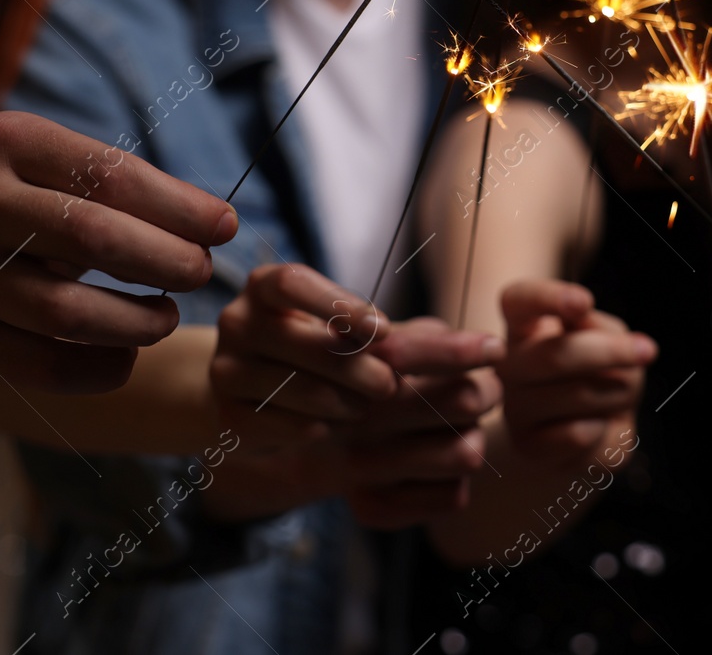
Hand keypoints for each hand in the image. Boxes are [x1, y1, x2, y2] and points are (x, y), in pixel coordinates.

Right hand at [0, 111, 236, 392]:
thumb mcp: (34, 166)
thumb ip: (111, 187)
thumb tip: (212, 225)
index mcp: (6, 145)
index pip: (113, 176)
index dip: (182, 207)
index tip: (225, 226)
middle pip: (97, 239)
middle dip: (169, 261)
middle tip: (201, 273)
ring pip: (70, 312)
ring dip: (139, 322)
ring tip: (166, 317)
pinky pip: (44, 366)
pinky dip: (101, 368)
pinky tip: (126, 356)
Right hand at [210, 263, 502, 525]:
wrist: (258, 394)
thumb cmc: (327, 353)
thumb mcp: (362, 335)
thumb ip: (414, 336)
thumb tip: (488, 348)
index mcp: (268, 287)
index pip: (293, 281)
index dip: (337, 303)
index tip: (382, 329)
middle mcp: (238, 321)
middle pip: (295, 338)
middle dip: (349, 364)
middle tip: (388, 385)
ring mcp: (225, 368)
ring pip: (285, 384)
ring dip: (334, 399)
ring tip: (362, 408)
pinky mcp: (224, 414)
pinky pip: (269, 423)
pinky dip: (304, 426)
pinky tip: (327, 429)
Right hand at [498, 280, 655, 464]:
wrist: (577, 435)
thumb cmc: (594, 372)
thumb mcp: (602, 338)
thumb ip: (602, 330)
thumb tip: (619, 344)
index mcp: (521, 324)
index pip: (519, 300)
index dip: (549, 298)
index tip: (584, 302)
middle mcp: (508, 364)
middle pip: (557, 355)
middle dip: (611, 353)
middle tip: (649, 351)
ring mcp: (513, 407)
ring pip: (578, 394)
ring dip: (618, 393)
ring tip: (618, 396)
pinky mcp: (526, 445)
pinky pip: (579, 433)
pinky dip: (604, 427)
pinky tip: (597, 426)